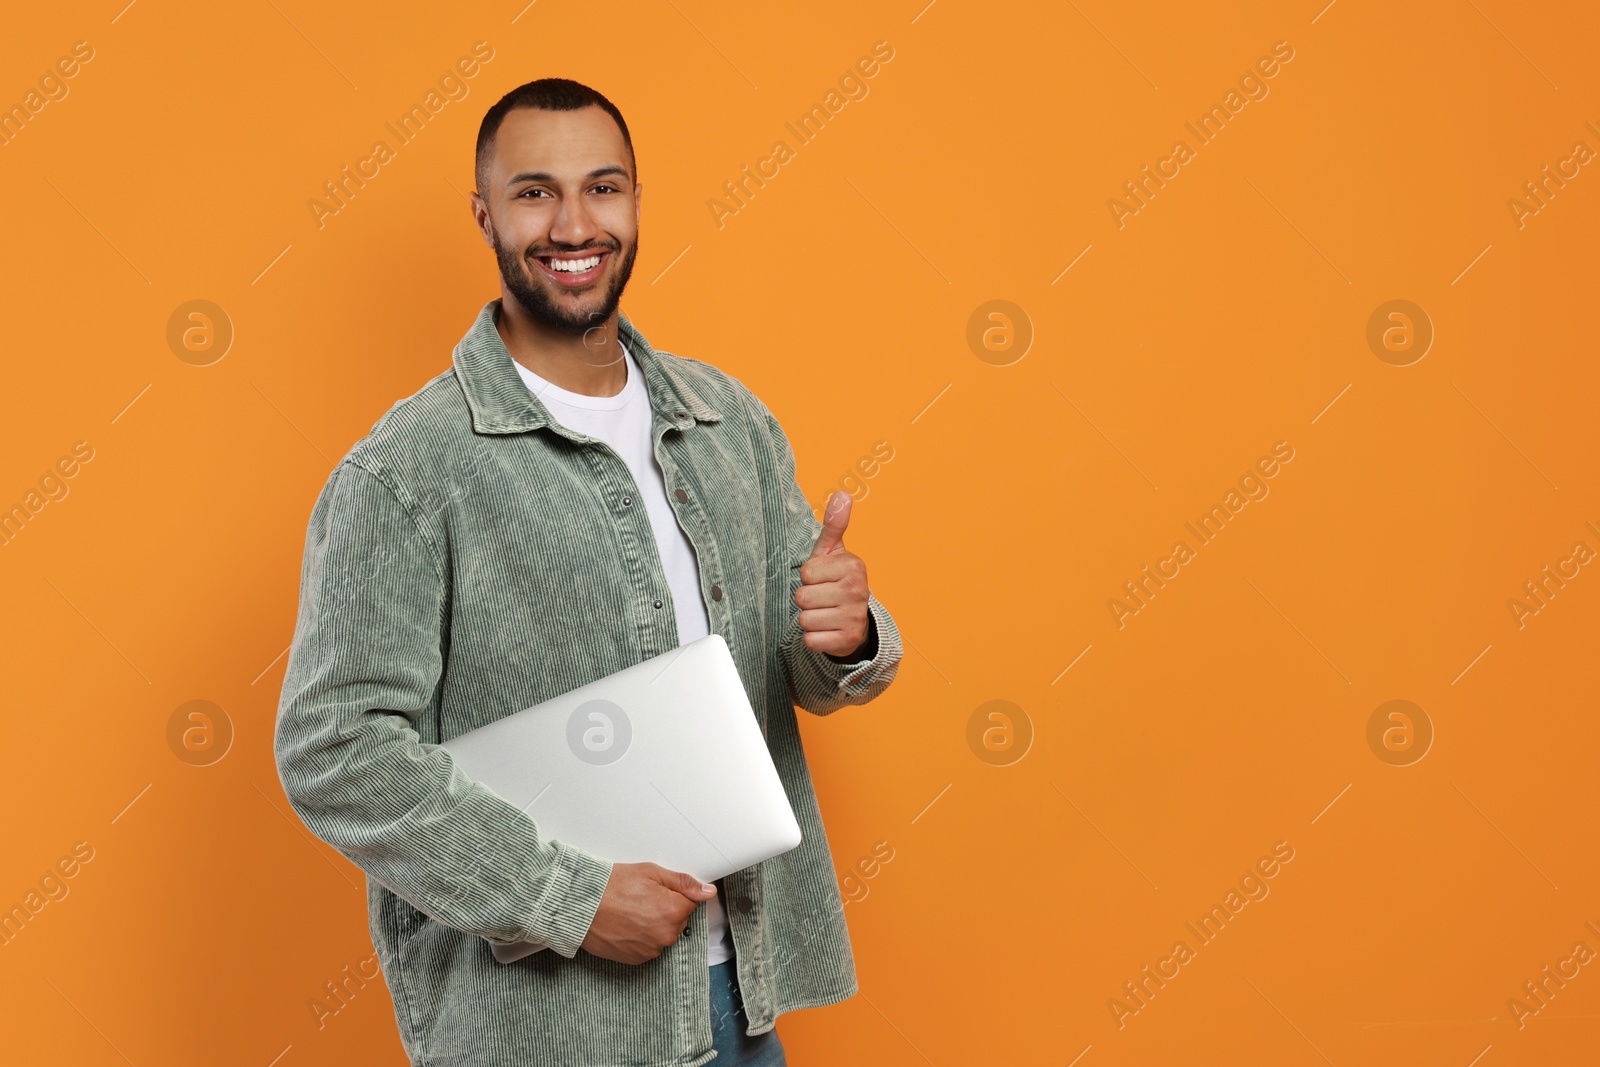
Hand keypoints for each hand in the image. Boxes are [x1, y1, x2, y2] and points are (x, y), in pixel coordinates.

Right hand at [579, 861, 716, 964]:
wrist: (580, 906)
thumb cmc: (612, 886)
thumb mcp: (651, 873)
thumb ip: (684, 883)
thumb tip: (708, 891)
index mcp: (674, 911)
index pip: (689, 902)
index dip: (672, 894)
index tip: (654, 890)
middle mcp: (666, 934)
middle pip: (677, 920)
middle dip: (664, 909)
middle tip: (640, 898)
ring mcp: (651, 949)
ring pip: (662, 933)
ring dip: (653, 924)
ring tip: (629, 911)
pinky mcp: (637, 959)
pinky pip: (648, 946)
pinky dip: (641, 937)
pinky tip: (625, 924)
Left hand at [795, 490, 871, 658]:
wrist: (856, 621)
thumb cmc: (837, 581)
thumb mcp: (833, 553)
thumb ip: (834, 525)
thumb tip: (842, 494)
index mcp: (852, 566)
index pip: (805, 573)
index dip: (808, 577)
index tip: (822, 579)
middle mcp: (857, 591)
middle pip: (802, 597)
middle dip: (806, 599)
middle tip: (822, 598)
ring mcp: (854, 617)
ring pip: (805, 620)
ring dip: (809, 619)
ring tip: (824, 613)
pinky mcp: (847, 641)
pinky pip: (810, 640)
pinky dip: (813, 638)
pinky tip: (826, 630)